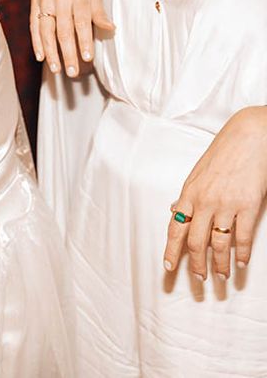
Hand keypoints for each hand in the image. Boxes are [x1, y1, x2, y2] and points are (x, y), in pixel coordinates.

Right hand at [30, 0, 113, 76]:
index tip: (88, 57)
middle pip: (64, 30)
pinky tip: (41, 56)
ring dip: (51, 52)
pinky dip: (37, 42)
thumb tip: (110, 29)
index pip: (82, 22)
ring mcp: (45, 0)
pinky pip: (34, 25)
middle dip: (68, 53)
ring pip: (47, 31)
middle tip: (73, 72)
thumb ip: (98, 11)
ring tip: (56, 69)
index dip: (85, 41)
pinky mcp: (34, 3)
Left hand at [163, 107, 266, 279]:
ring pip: (219, 243)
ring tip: (221, 277)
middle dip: (196, 264)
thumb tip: (175, 211)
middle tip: (198, 280)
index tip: (168, 267)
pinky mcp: (249, 206)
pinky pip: (242, 236)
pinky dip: (242, 253)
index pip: (176, 228)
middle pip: (196, 241)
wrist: (248, 138)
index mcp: (189, 193)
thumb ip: (188, 195)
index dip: (171, 250)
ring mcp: (227, 205)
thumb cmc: (222, 154)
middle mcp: (205, 201)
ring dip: (220, 264)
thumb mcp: (197, 174)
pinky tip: (242, 263)